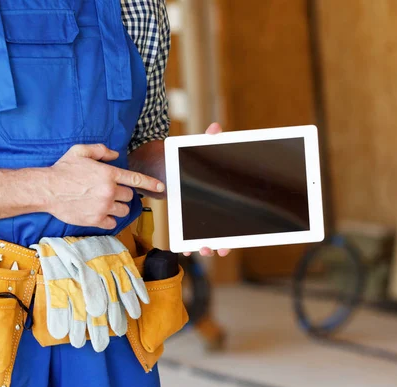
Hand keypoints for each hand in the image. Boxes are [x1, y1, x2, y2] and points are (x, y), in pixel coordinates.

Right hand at [44, 144, 164, 229]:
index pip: (136, 179)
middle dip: (123, 193)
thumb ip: (101, 150)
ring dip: (118, 206)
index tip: (161, 188)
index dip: (151, 183)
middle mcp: (109, 191)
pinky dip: (110, 218)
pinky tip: (100, 212)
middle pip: (129, 196)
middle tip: (109, 191)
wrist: (47, 190)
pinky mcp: (96, 220)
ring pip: (123, 210)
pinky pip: (113, 223)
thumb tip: (115, 155)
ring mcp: (103, 207)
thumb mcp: (80, 151)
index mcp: (108, 174)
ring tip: (104, 202)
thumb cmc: (63, 170)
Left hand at [183, 123, 231, 257]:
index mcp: (221, 195)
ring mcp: (198, 216)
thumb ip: (208, 139)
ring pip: (206, 238)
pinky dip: (187, 244)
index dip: (236, 233)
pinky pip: (188, 237)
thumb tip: (215, 128)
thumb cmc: (183, 157)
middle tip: (218, 249)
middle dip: (222, 245)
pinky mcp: (183, 218)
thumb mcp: (196, 148)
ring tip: (203, 249)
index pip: (234, 219)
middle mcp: (212, 209)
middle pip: (223, 233)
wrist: (160, 164)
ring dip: (206, 247)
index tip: (230, 242)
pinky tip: (185, 249)